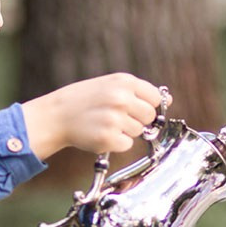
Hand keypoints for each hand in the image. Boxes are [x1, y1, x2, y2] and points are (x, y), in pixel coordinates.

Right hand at [22, 75, 165, 158]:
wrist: (57, 115)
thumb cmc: (86, 100)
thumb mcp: (111, 84)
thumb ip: (138, 91)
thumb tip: (168, 100)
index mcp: (124, 82)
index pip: (156, 98)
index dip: (148, 105)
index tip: (136, 108)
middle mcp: (121, 98)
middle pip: (150, 116)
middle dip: (138, 120)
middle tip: (118, 118)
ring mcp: (114, 119)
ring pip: (139, 131)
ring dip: (126, 131)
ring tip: (105, 123)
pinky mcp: (108, 138)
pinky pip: (127, 144)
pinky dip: (117, 143)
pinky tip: (102, 134)